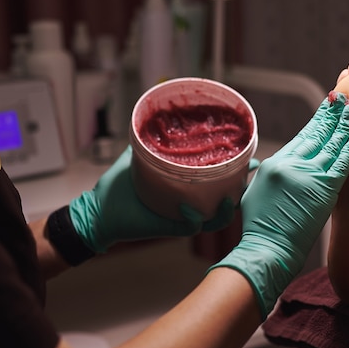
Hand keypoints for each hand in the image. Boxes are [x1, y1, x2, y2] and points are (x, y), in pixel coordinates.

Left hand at [68, 146, 235, 251]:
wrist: (97, 213)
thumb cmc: (116, 188)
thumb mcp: (134, 158)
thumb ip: (146, 142)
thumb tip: (154, 119)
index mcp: (184, 189)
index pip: (215, 182)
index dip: (236, 172)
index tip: (251, 157)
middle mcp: (187, 204)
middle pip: (223, 200)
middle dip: (240, 189)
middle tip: (250, 173)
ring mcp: (180, 217)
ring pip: (214, 217)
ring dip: (226, 208)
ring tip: (230, 196)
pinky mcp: (168, 228)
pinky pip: (190, 226)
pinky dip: (195, 218)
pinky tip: (191, 208)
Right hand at [209, 92, 348, 316]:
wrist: (268, 249)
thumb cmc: (260, 227)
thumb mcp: (253, 193)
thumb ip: (264, 175)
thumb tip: (266, 166)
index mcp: (275, 164)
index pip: (301, 137)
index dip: (316, 122)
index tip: (326, 110)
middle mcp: (290, 165)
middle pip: (316, 134)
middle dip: (331, 115)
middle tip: (342, 99)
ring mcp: (307, 176)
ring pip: (331, 144)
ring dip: (344, 126)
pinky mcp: (324, 190)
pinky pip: (341, 164)